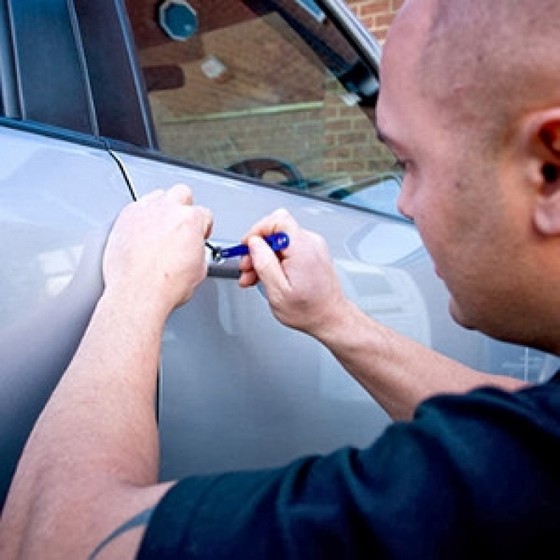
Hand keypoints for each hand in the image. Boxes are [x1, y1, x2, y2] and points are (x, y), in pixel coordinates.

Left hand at [102, 185, 212, 319]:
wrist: (138, 293)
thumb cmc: (165, 285)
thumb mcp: (199, 269)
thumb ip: (198, 250)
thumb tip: (193, 251)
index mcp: (190, 220)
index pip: (204, 214)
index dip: (203, 226)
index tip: (198, 235)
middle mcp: (167, 209)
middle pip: (181, 193)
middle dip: (183, 207)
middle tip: (180, 225)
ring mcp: (143, 211)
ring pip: (156, 197)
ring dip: (160, 210)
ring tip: (159, 230)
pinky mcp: (123, 218)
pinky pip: (135, 210)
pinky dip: (140, 219)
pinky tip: (141, 235)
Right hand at [239, 209, 347, 336]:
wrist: (330, 318)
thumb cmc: (308, 310)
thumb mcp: (277, 291)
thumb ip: (264, 263)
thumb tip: (254, 243)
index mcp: (302, 249)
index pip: (278, 220)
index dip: (258, 230)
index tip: (247, 246)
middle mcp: (310, 243)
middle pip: (276, 230)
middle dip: (257, 248)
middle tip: (247, 267)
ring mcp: (313, 247)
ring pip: (280, 241)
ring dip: (263, 256)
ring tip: (254, 276)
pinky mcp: (312, 253)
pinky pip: (288, 248)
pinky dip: (275, 259)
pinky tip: (267, 275)